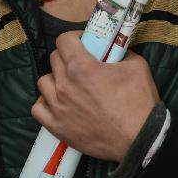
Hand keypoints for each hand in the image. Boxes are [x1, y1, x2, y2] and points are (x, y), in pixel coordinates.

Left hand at [32, 32, 158, 162]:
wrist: (139, 140)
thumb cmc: (139, 103)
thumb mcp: (137, 66)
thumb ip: (121, 52)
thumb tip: (114, 48)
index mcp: (81, 67)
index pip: (63, 40)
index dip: (73, 38)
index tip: (82, 43)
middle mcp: (64, 84)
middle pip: (54, 59)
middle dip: (67, 57)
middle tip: (81, 65)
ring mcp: (57, 107)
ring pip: (43, 82)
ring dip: (55, 79)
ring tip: (69, 85)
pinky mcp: (56, 126)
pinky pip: (37, 108)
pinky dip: (45, 103)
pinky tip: (58, 103)